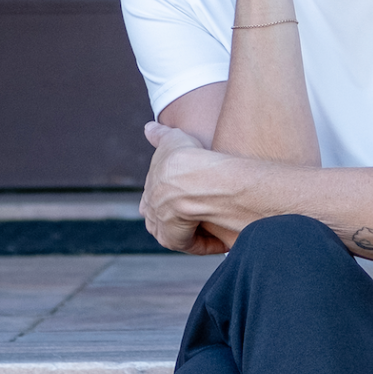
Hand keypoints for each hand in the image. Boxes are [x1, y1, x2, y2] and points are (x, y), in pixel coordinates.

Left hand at [141, 122, 229, 254]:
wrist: (189, 175)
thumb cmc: (184, 155)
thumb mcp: (172, 139)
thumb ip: (160, 136)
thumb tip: (148, 128)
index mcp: (150, 192)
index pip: (154, 203)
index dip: (172, 201)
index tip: (190, 199)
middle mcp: (152, 212)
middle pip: (163, 223)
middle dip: (180, 221)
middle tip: (204, 216)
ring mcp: (162, 227)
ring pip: (178, 235)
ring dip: (196, 233)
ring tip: (218, 229)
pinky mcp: (177, 240)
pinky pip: (193, 245)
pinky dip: (208, 244)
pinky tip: (224, 240)